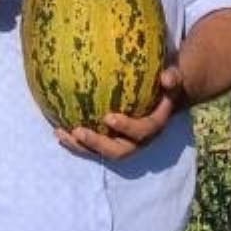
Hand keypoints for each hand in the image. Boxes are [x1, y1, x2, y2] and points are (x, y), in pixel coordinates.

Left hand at [57, 65, 183, 159]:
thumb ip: (172, 78)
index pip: (142, 132)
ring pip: (102, 153)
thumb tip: (166, 76)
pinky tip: (58, 130)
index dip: (126, 128)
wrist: (162, 100)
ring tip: (62, 134)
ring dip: (81, 147)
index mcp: (153, 126)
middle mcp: (138, 141)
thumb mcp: (172, 80)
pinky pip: (92, 147)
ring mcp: (123, 143)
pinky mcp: (110, 142)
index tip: (108, 117)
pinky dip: (75, 142)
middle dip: (98, 144)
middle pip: (119, 151)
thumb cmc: (163, 87)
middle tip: (79, 132)